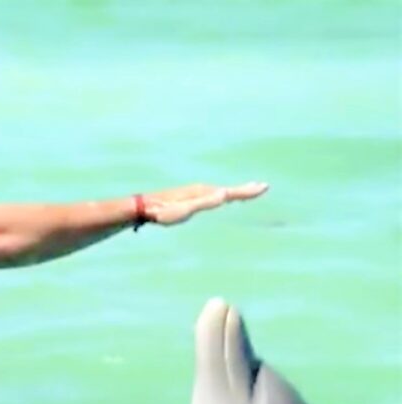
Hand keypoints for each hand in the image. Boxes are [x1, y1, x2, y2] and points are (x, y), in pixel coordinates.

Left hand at [142, 182, 268, 225]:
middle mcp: (201, 190)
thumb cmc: (164, 211)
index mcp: (204, 192)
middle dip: (245, 189)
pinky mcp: (188, 199)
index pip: (231, 192)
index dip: (247, 191)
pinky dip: (222, 195)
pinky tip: (220, 198)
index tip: (264, 187)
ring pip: (220, 192)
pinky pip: (211, 195)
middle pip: (228, 190)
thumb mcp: (186, 209)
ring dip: (235, 191)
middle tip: (262, 187)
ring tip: (246, 192)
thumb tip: (224, 194)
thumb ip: (204, 202)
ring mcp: (194, 194)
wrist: (144, 207)